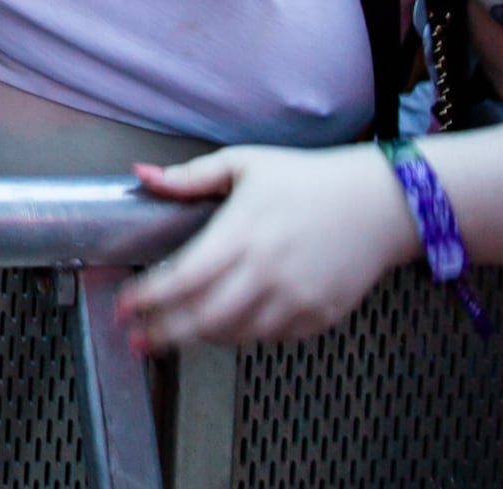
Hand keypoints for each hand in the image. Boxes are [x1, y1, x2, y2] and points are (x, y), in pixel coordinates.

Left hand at [121, 144, 419, 348]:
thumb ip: (190, 176)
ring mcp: (295, 299)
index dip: (150, 296)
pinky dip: (242, 334)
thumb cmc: (308, 180)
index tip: (124, 304)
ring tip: (175, 330)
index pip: (185, 277)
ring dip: (200, 335)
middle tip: (136, 336)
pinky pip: (268, 338)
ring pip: (235, 334)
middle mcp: (268, 272)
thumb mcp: (245, 165)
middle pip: (204, 317)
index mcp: (244, 232)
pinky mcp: (317, 317)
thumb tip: (143, 175)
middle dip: (164, 331)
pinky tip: (226, 323)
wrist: (377, 205)